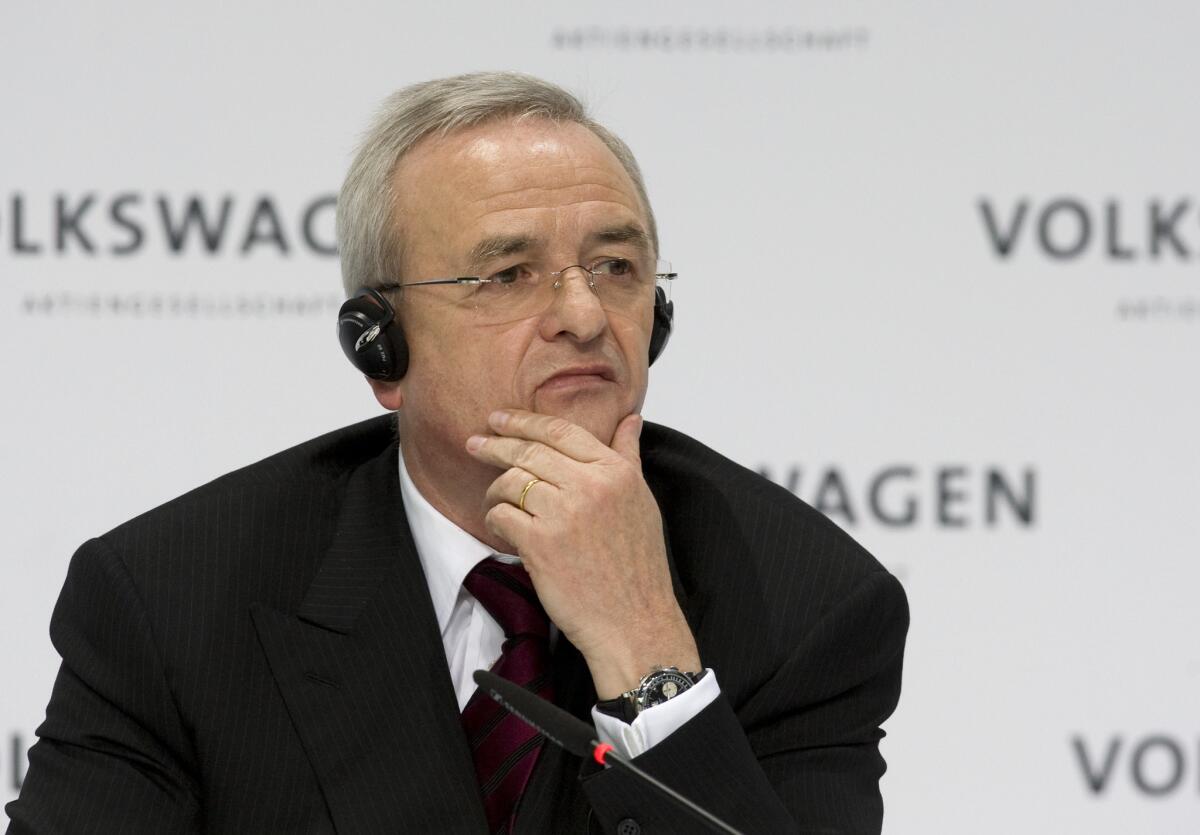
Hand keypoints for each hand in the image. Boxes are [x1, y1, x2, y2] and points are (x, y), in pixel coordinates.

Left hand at [466, 409, 700, 697]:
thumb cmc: (638, 567)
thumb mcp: (642, 502)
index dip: (524, 421)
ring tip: (495, 502)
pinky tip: (501, 530)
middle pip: (529, 451)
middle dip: (495, 444)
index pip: (561, 431)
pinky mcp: (540, 543)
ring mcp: (564, 513)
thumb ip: (630, 457)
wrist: (634, 621)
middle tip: (475, 443)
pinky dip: (494, 520)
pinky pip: (501, 515)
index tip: (501, 419)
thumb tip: (631, 420)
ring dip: (495, 491)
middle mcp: (591, 486)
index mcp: (616, 472)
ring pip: (511, 482)